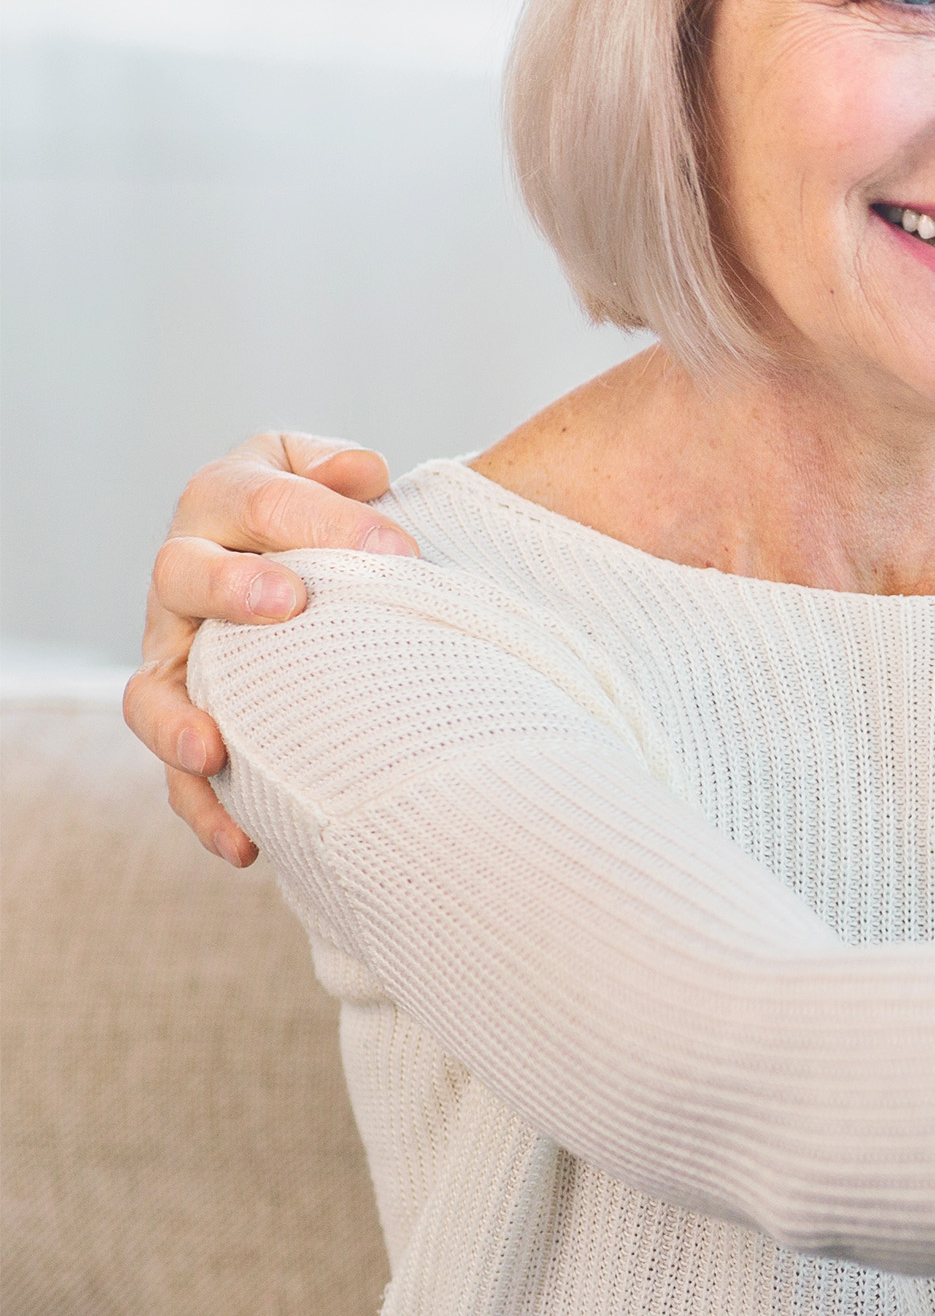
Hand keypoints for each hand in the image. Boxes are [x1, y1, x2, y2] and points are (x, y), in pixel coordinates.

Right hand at [128, 432, 417, 866]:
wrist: (328, 567)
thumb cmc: (341, 518)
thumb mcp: (341, 476)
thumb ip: (343, 468)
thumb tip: (362, 473)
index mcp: (225, 499)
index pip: (263, 499)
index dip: (328, 518)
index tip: (400, 548)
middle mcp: (185, 574)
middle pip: (181, 575)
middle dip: (230, 587)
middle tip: (288, 603)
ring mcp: (180, 651)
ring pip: (153, 688)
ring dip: (177, 720)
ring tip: (213, 749)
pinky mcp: (191, 718)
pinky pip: (180, 773)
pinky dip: (206, 809)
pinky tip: (246, 847)